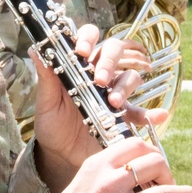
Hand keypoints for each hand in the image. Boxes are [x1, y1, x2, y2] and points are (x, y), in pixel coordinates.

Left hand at [32, 24, 162, 192]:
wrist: (61, 155)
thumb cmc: (52, 123)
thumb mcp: (46, 102)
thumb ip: (45, 77)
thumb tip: (34, 50)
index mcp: (79, 65)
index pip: (88, 38)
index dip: (88, 38)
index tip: (81, 51)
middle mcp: (99, 74)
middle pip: (114, 50)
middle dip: (110, 61)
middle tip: (100, 80)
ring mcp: (114, 92)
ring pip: (129, 76)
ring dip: (125, 86)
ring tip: (114, 102)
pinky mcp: (124, 115)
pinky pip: (142, 111)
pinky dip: (151, 113)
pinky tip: (157, 116)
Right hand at [32, 138, 191, 192]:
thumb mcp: (85, 179)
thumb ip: (109, 170)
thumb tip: (138, 165)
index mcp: (98, 165)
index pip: (136, 145)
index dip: (153, 151)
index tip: (157, 163)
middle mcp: (108, 183)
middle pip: (153, 164)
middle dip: (168, 171)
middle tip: (170, 181)